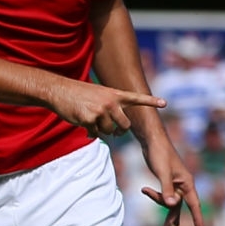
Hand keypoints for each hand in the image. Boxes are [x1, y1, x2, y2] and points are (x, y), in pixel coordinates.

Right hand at [49, 81, 166, 135]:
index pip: (137, 98)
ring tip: (92, 120)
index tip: (165, 103)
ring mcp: (101, 111)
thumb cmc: (80, 95)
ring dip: (102, 131)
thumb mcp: (99, 95)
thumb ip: (111, 108)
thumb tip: (114, 132)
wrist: (59, 91)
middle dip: (119, 131)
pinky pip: (96, 134)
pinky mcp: (89, 119)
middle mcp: (111, 102)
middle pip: (125, 126)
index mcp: (115, 95)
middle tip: (114, 131)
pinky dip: (91, 132)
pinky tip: (84, 124)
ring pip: (109, 131)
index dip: (151, 101)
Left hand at [142, 144, 204, 225]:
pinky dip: (157, 196)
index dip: (197, 218)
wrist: (153, 140)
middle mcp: (183, 184)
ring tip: (159, 223)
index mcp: (186, 182)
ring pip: (171, 201)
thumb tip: (171, 206)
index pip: (194, 204)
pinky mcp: (166, 179)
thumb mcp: (163, 172)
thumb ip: (167, 189)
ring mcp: (175, 182)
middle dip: (172, 217)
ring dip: (162, 207)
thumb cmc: (160, 154)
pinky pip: (165, 193)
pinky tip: (146, 190)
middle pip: (179, 205)